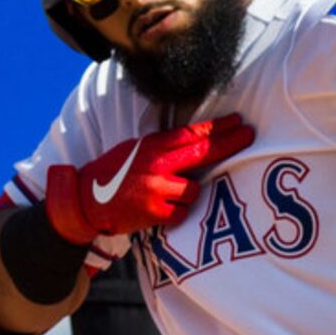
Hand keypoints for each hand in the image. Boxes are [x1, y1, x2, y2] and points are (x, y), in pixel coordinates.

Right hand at [45, 116, 254, 245]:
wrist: (85, 201)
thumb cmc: (113, 175)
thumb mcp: (135, 151)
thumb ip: (162, 148)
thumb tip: (195, 143)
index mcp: (151, 147)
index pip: (191, 134)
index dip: (217, 128)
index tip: (238, 121)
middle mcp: (156, 165)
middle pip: (202, 152)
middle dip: (229, 143)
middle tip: (249, 135)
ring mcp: (156, 189)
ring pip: (194, 190)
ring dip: (187, 194)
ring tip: (165, 195)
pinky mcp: (155, 212)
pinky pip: (182, 213)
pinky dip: (175, 213)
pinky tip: (157, 209)